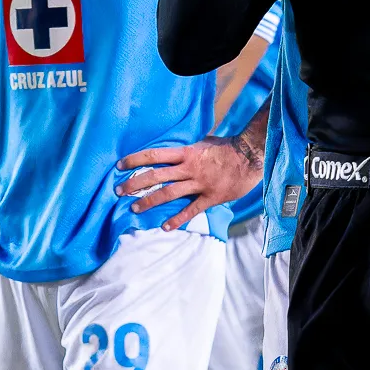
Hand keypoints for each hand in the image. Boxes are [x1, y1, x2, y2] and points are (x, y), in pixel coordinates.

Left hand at [117, 135, 263, 230]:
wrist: (251, 156)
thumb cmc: (228, 146)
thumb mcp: (204, 142)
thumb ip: (188, 149)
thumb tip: (176, 150)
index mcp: (186, 152)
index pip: (154, 155)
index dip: (135, 160)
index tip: (120, 165)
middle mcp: (189, 168)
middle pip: (156, 175)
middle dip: (135, 184)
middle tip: (118, 191)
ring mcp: (199, 183)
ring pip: (168, 194)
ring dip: (149, 201)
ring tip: (134, 208)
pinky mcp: (210, 197)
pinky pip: (191, 210)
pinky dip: (177, 219)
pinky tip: (165, 227)